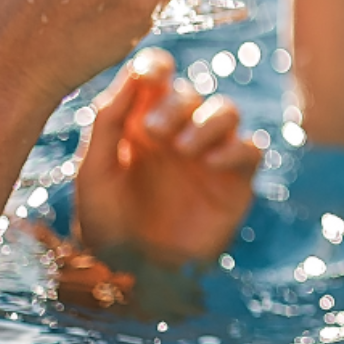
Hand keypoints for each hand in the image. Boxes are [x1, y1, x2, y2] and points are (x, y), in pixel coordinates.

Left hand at [73, 49, 260, 266]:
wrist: (130, 277)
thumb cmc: (105, 225)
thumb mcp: (94, 171)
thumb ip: (108, 121)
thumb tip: (133, 76)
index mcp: (140, 124)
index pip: (156, 76)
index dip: (157, 66)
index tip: (151, 74)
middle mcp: (177, 133)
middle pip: (191, 93)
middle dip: (175, 105)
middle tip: (156, 134)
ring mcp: (209, 155)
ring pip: (226, 112)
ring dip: (208, 121)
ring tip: (184, 149)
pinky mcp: (235, 180)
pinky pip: (250, 149)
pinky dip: (235, 148)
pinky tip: (211, 163)